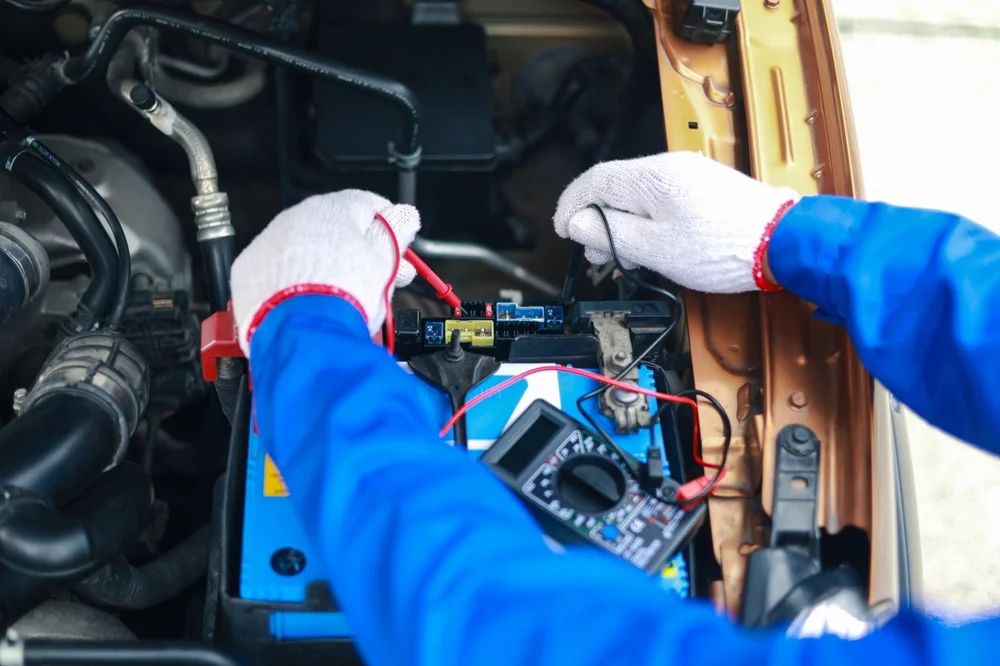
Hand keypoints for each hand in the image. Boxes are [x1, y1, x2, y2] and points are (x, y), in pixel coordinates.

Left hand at [230, 190, 419, 354]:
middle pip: (334, 229)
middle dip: (358, 252)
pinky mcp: (248, 271)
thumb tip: (405, 216)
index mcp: (333, 209)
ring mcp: (268, 244)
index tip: (398, 248)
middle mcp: (296, 218)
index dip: (389, 227)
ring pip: (304, 249)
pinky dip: (292, 283)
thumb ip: (395, 233)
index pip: (367, 205)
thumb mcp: (385, 261)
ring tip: (342, 298)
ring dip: (324, 266)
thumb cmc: (345, 295)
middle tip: (378, 281)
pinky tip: (309, 303)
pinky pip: (277, 271)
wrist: (301, 332)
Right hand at [553, 151, 798, 292]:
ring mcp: (690, 175)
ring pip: (638, 195)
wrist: (784, 242)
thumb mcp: (654, 248)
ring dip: (622, 223)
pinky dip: (646, 220)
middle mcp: (669, 167)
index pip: (594, 181)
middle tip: (597, 254)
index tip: (563, 231)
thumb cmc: (724, 248)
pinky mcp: (705, 188)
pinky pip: (661, 199)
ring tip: (624, 255)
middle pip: (615, 187)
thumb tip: (578, 223)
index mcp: (651, 177)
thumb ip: (611, 232)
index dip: (572, 206)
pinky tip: (651, 244)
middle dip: (598, 220)